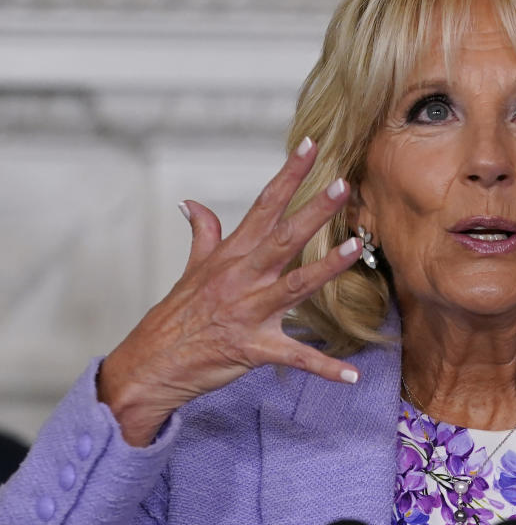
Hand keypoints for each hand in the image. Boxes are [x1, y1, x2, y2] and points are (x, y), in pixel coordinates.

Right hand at [98, 137, 362, 446]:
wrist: (151, 364)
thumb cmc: (175, 317)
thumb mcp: (191, 270)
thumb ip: (203, 235)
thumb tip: (192, 203)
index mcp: (231, 256)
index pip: (264, 205)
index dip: (289, 175)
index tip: (312, 147)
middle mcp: (241, 278)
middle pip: (283, 238)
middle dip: (314, 211)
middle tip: (343, 186)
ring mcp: (248, 312)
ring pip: (294, 285)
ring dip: (326, 268)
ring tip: (356, 248)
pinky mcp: (254, 348)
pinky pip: (295, 357)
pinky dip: (324, 368)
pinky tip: (352, 376)